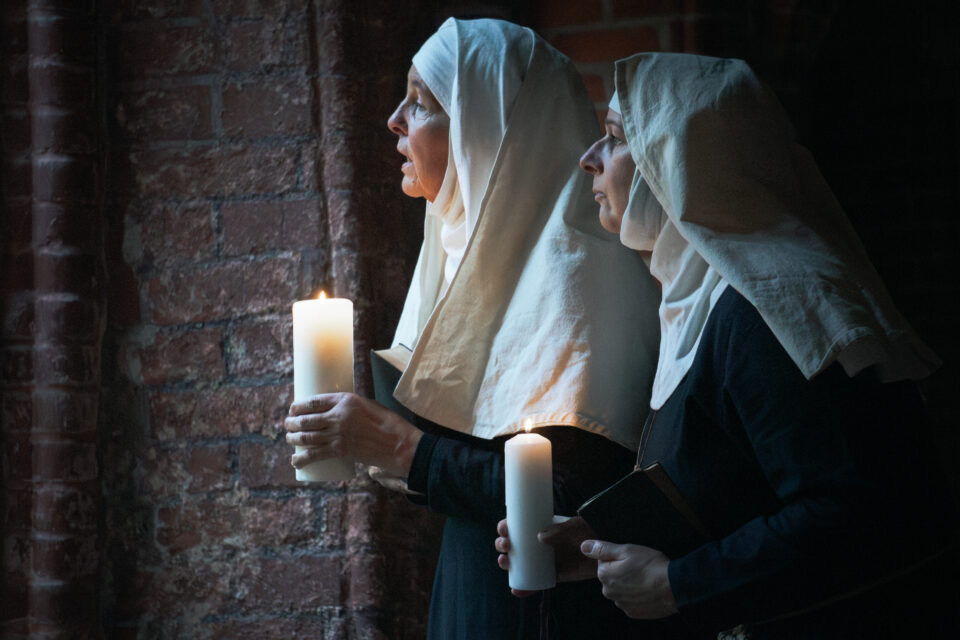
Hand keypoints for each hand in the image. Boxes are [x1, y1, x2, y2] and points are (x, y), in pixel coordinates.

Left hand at [285, 393, 421, 477]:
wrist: (399, 444)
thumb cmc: (388, 424)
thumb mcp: (369, 406)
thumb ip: (351, 409)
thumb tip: (336, 413)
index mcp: (346, 399)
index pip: (314, 401)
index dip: (298, 406)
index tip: (292, 409)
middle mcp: (339, 415)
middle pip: (307, 419)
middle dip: (292, 422)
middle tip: (287, 425)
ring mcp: (339, 434)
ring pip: (307, 436)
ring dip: (293, 438)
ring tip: (289, 438)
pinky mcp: (341, 451)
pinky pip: (314, 455)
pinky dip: (301, 458)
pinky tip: (295, 460)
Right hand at [495, 516, 598, 596]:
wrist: (606, 550)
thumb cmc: (589, 531)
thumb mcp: (575, 526)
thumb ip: (559, 530)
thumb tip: (539, 537)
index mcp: (541, 526)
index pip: (518, 525)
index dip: (506, 527)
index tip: (504, 529)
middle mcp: (539, 543)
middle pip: (514, 544)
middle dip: (502, 545)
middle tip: (505, 547)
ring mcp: (544, 559)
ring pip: (520, 563)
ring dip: (507, 564)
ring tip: (505, 563)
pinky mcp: (553, 574)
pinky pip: (535, 582)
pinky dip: (525, 588)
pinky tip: (516, 590)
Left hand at [581, 540, 676, 618]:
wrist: (673, 587)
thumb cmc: (650, 565)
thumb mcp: (626, 550)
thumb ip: (602, 549)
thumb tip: (583, 546)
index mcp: (604, 575)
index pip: (603, 561)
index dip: (617, 557)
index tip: (630, 557)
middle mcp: (609, 592)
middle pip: (611, 577)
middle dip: (621, 571)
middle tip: (639, 567)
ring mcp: (621, 604)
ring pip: (621, 589)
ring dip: (629, 584)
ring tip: (645, 578)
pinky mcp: (633, 613)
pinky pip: (630, 601)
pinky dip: (637, 595)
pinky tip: (648, 589)